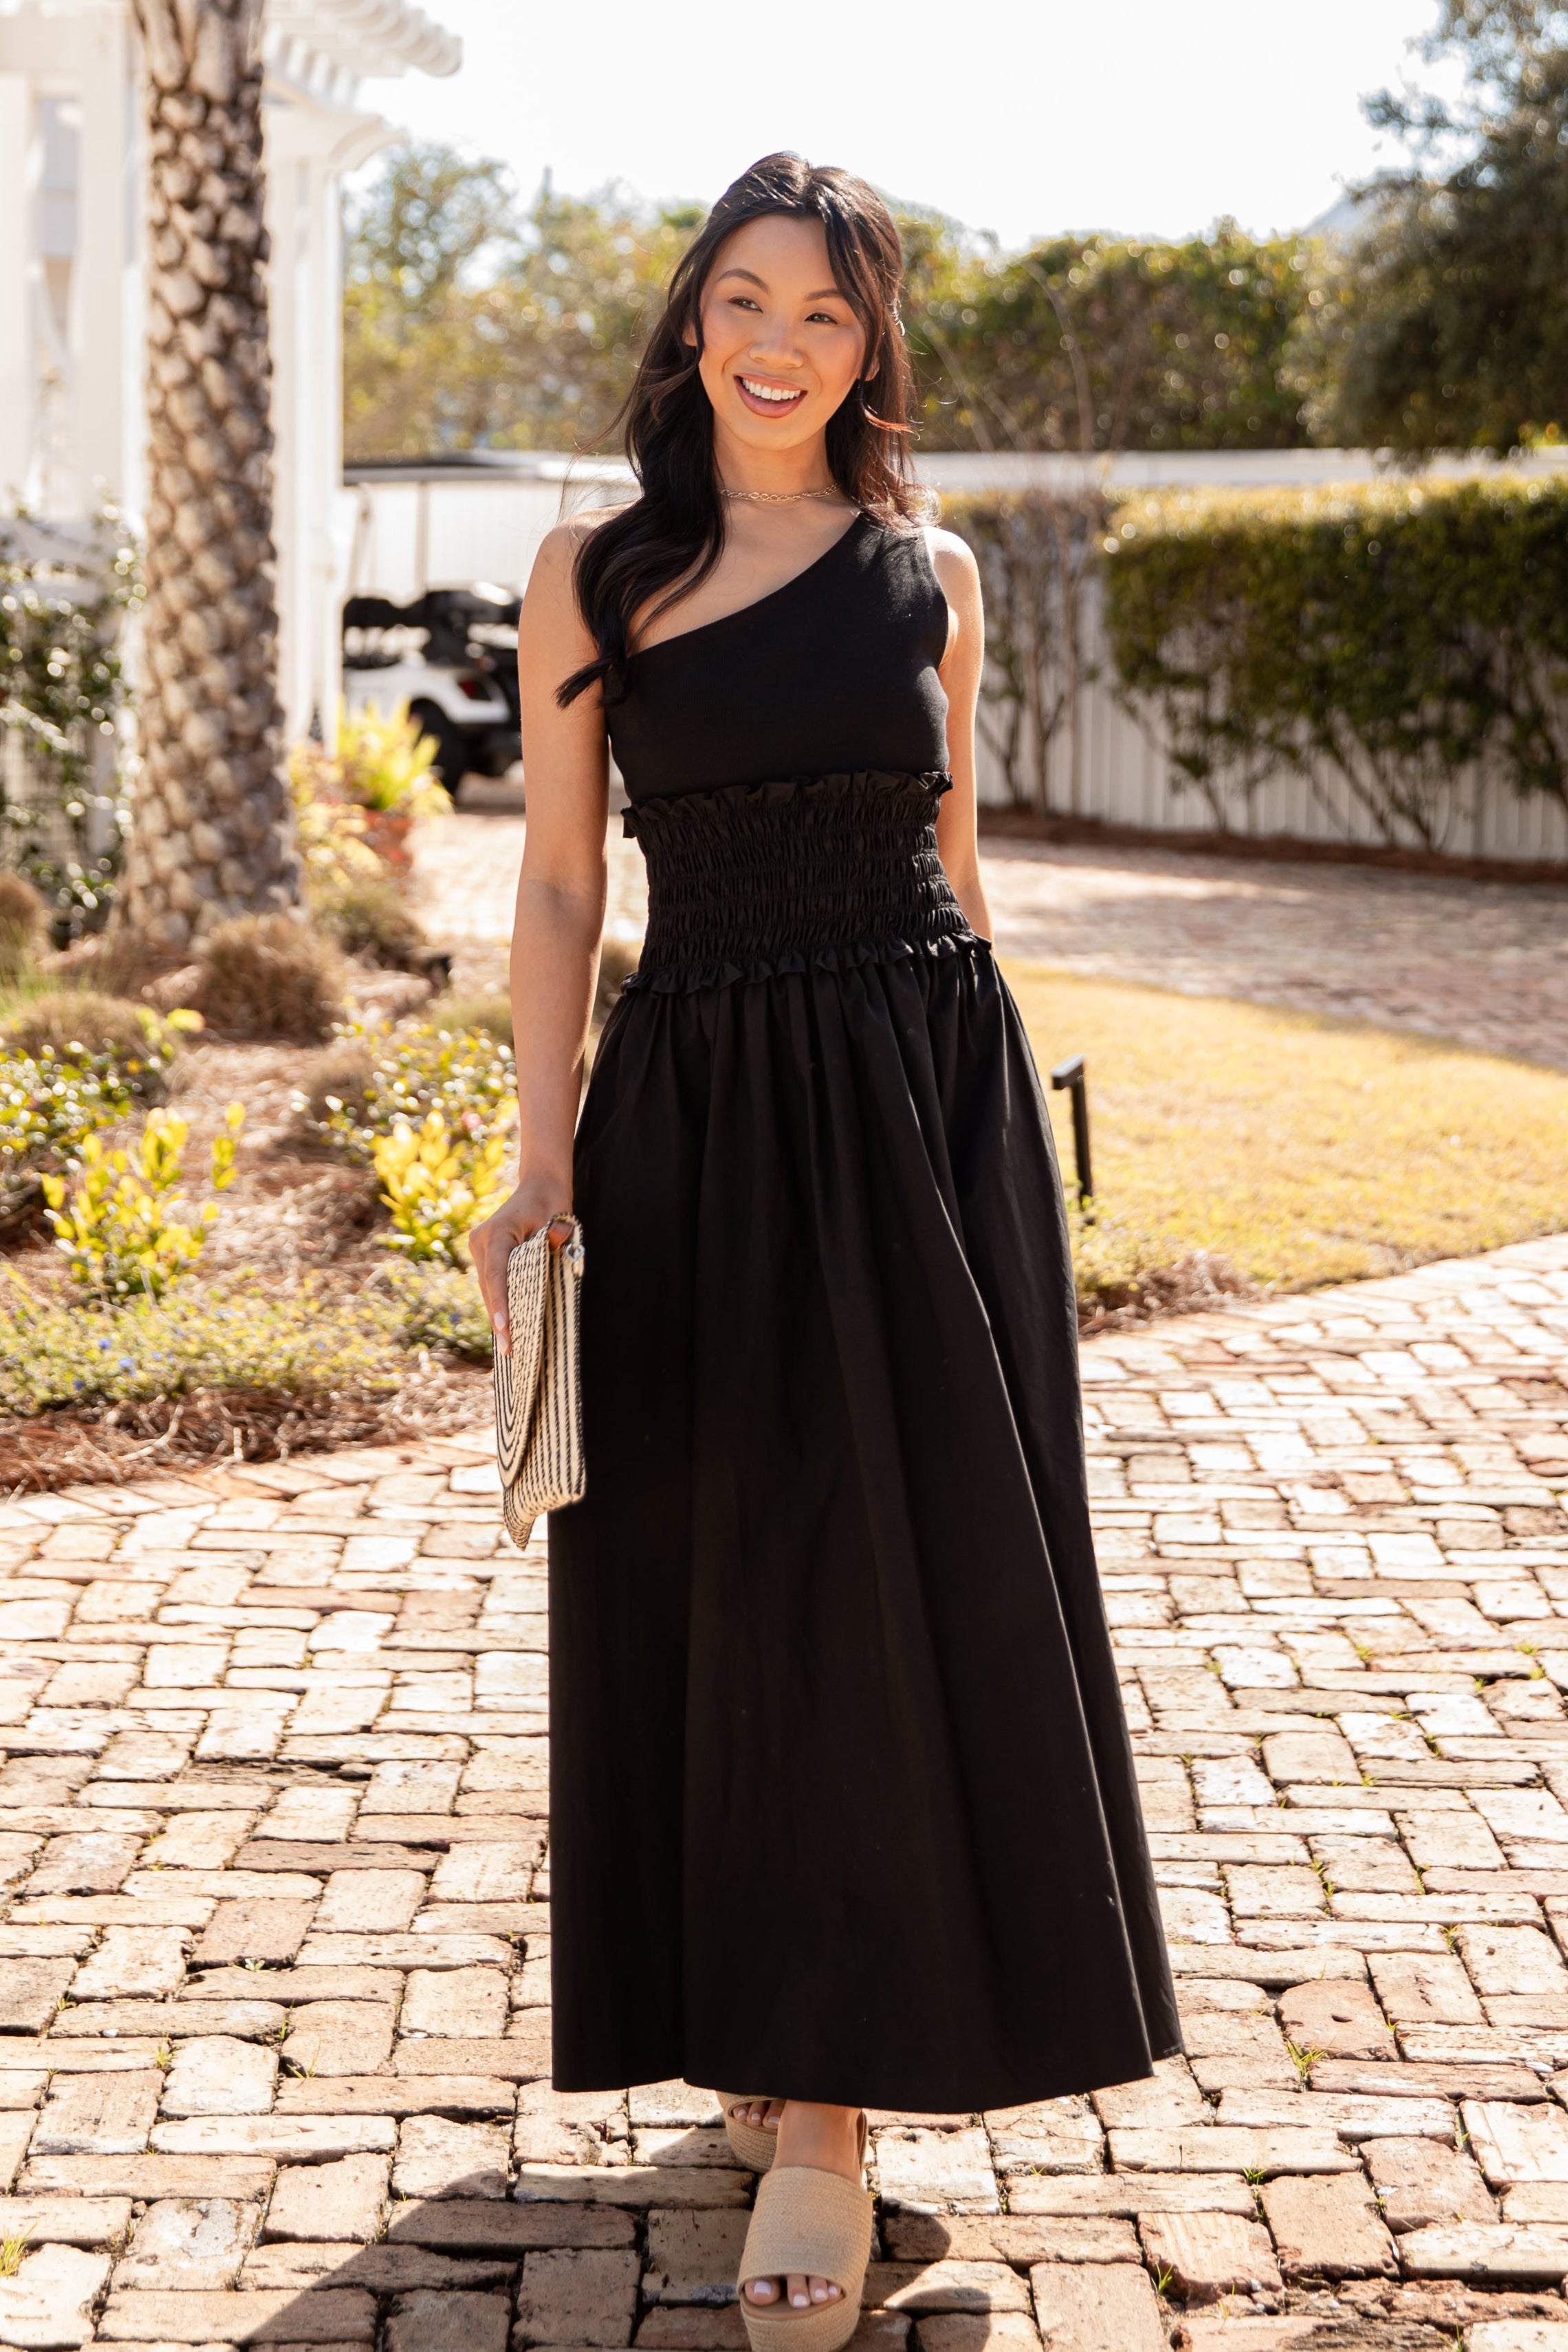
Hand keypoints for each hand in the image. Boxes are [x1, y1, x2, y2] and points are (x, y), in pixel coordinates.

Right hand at [469, 1178, 573, 1355]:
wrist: (539, 1185)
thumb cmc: (552, 1202)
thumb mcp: (559, 1219)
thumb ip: (557, 1237)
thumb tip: (556, 1251)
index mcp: (497, 1232)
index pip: (497, 1274)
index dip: (500, 1303)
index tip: (504, 1328)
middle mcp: (481, 1240)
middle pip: (490, 1286)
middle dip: (499, 1318)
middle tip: (510, 1351)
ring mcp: (479, 1247)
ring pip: (488, 1287)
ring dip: (497, 1314)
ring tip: (508, 1346)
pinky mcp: (484, 1253)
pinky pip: (491, 1282)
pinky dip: (499, 1302)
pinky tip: (506, 1326)